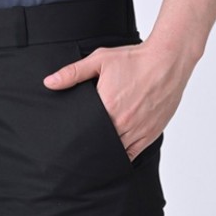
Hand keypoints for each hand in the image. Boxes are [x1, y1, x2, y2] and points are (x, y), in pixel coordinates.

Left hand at [42, 42, 192, 160]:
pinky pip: (132, 155)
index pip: (85, 131)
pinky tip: (113, 151)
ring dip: (105, 151)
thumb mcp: (99, 60)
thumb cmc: (134, 60)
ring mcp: (137, 131)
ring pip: (115, 152)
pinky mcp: (150, 134)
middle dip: (89, 145)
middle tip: (78, 145)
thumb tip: (49, 82)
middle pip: (99, 144)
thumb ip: (73, 73)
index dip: (76, 136)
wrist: (166, 62)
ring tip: (94, 148)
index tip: (69, 137)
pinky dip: (122, 155)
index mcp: (107, 106)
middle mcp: (122, 123)